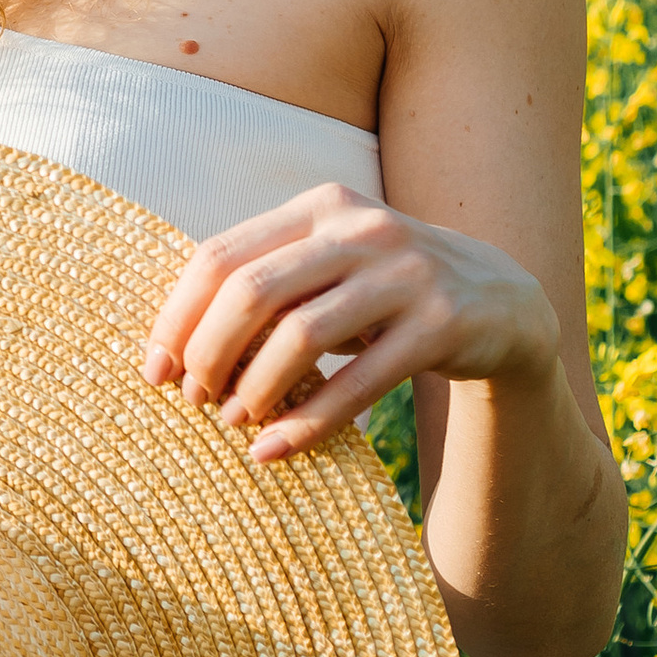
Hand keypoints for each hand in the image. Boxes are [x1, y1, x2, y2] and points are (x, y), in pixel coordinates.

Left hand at [141, 180, 562, 463]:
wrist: (501, 303)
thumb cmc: (384, 292)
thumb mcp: (329, 268)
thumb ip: (266, 287)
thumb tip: (173, 348)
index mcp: (320, 206)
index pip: (222, 255)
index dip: (178, 316)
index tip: (154, 369)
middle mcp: (360, 229)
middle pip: (253, 291)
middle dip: (209, 352)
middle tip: (194, 399)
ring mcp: (406, 274)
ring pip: (302, 335)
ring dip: (255, 388)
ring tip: (234, 424)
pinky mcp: (441, 325)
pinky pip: (360, 382)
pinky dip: (308, 420)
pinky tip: (276, 450)